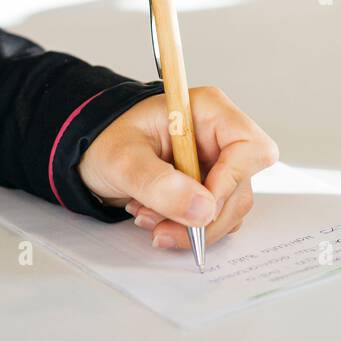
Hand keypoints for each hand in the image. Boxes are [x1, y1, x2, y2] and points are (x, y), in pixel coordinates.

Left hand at [77, 87, 278, 251]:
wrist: (89, 154)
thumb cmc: (106, 139)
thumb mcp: (123, 159)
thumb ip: (158, 183)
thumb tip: (202, 209)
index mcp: (208, 111)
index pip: (251, 147)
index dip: (233, 179)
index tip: (201, 205)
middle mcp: (219, 137)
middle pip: (241, 186)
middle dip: (203, 216)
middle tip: (162, 227)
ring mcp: (216, 164)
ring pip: (229, 210)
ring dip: (191, 226)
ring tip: (148, 216)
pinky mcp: (208, 189)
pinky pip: (214, 219)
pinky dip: (186, 229)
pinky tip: (157, 218)